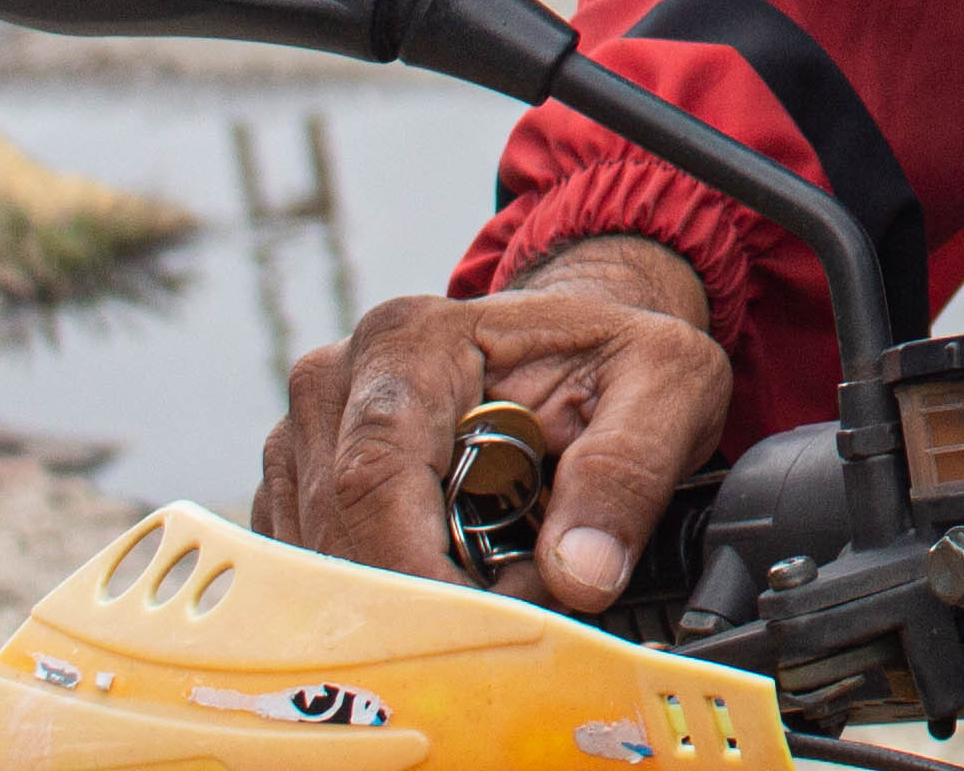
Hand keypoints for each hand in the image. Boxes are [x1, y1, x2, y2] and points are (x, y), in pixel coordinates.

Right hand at [255, 235, 724, 608]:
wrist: (581, 351)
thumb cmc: (616, 362)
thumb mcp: (667, 388)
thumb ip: (628, 469)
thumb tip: (578, 575)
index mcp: (413, 339)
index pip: (376, 475)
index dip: (423, 570)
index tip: (490, 624)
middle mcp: (338, 378)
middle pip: (338, 527)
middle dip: (420, 595)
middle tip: (506, 621)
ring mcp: (304, 435)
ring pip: (318, 560)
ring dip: (400, 602)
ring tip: (493, 588)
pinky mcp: (296, 487)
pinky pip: (311, 572)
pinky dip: (374, 602)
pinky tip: (444, 587)